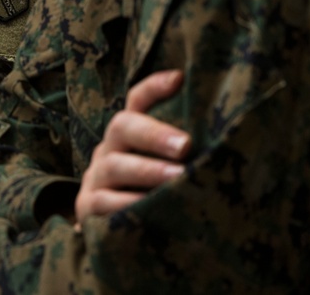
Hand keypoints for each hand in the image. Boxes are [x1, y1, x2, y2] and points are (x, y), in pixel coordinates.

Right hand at [75, 69, 190, 224]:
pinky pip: (104, 201)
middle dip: (155, 134)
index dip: (155, 87)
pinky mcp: (88, 205)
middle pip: (123, 126)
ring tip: (178, 177)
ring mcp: (96, 176)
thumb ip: (183, 149)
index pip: (137, 99)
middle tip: (185, 146)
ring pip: (116, 165)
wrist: (118, 231)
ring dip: (148, 170)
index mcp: (129, 133)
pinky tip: (152, 207)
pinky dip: (128, 203)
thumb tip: (221, 133)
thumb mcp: (167, 166)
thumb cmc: (152, 193)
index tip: (180, 79)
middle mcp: (109, 148)